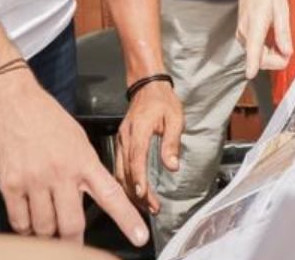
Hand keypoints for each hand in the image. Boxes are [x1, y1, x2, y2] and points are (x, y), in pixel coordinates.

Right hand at [0, 70, 147, 246]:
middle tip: (73, 243)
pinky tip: (28, 222)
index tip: (140, 237)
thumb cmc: (45, 116)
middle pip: (71, 225)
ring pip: (44, 227)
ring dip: (47, 233)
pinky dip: (25, 228)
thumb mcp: (77, 138)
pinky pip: (20, 222)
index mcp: (83, 160)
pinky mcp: (10, 184)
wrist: (10, 100)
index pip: (111, 195)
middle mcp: (60, 172)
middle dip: (73, 241)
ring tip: (46, 224)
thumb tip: (92, 195)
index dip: (128, 220)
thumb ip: (86, 168)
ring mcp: (34, 179)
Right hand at [113, 79, 182, 213]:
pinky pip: (119, 167)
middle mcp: (125, 137)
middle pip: (125, 170)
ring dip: (131, 191)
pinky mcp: (121, 144)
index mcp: (138, 129)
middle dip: (137, 192)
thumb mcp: (175, 118)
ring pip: (120, 171)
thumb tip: (172, 165)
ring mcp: (121, 141)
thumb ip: (172, 143)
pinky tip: (136, 192)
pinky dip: (126, 182)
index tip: (143, 193)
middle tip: (151, 207)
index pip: (136, 158)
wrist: (147, 86)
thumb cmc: (162, 100)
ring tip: (146, 205)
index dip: (139, 177)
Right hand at [236, 0, 292, 79]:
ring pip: (258, 56)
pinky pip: (255, 51)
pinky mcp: (242, 37)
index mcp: (255, 24)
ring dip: (271, 56)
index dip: (252, 62)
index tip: (250, 73)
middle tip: (289, 50)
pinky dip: (266, 51)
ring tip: (281, 41)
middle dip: (276, 60)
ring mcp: (242, 35)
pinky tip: (272, 40)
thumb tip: (287, 52)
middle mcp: (245, 32)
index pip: (253, 47)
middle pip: (259, 58)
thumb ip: (283, 32)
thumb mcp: (282, 9)